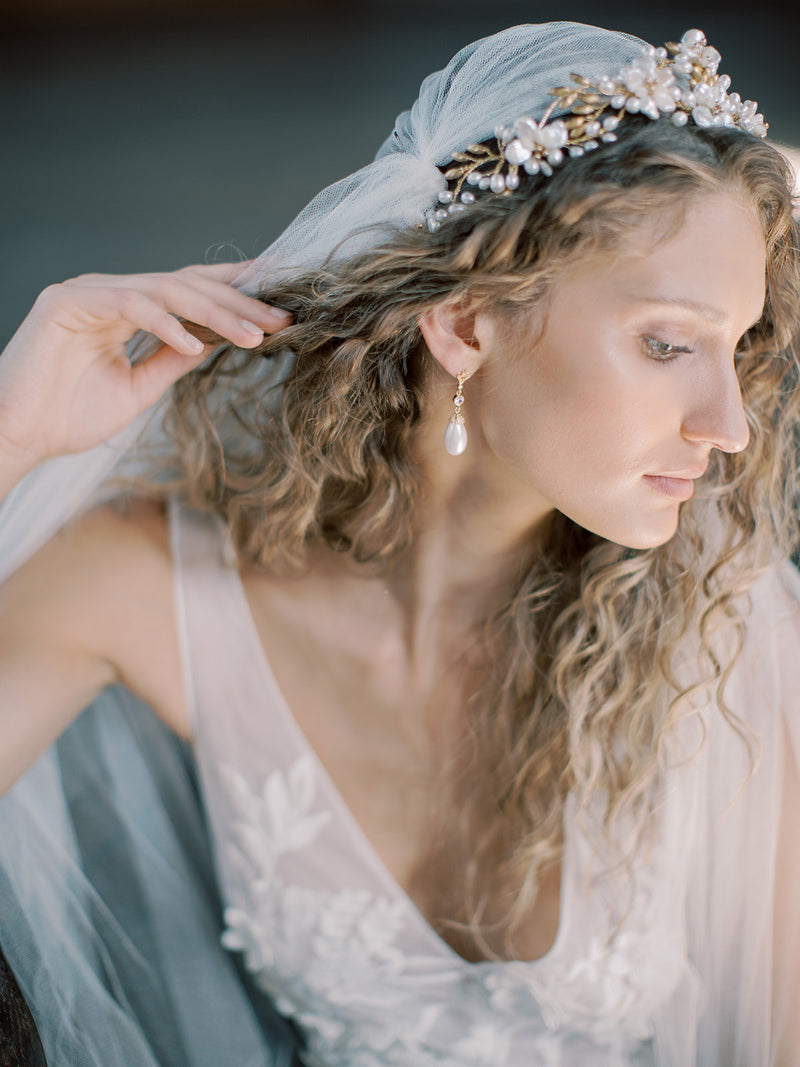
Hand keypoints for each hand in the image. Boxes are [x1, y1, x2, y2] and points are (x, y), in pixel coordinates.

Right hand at [0, 264, 290, 468]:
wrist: (20, 436)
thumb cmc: (70, 416)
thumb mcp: (140, 388)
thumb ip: (173, 359)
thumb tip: (214, 342)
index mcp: (126, 309)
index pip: (189, 291)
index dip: (233, 292)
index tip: (277, 304)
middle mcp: (110, 293)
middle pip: (185, 284)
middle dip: (236, 302)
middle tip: (279, 319)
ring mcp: (87, 293)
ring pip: (164, 289)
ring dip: (212, 313)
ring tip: (250, 335)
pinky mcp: (66, 302)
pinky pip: (129, 306)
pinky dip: (165, 324)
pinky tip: (197, 345)